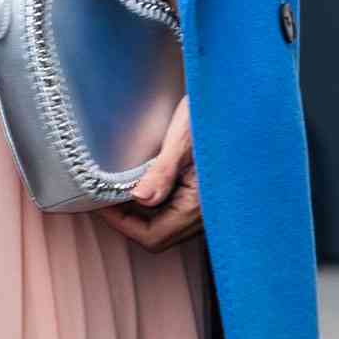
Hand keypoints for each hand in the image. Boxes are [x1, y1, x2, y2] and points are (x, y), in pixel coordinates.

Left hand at [96, 96, 201, 249]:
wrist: (237, 102)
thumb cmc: (213, 116)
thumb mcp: (183, 140)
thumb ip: (162, 172)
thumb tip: (139, 198)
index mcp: (201, 206)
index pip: (152, 236)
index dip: (121, 223)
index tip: (101, 203)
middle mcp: (206, 213)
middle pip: (158, 234)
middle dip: (129, 219)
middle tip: (106, 196)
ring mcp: (206, 206)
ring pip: (166, 223)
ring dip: (141, 210)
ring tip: (122, 185)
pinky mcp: (205, 195)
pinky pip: (175, 209)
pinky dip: (156, 199)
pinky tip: (145, 177)